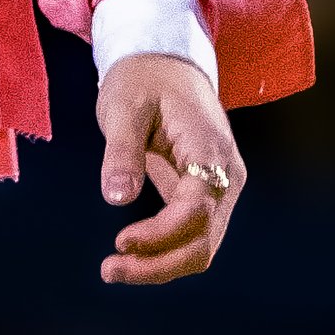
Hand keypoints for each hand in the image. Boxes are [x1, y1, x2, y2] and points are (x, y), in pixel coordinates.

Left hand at [96, 51, 242, 287]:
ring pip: (201, 247)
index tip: (119, 241)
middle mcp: (226, 177)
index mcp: (211, 152)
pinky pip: (191, 237)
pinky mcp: (203, 197)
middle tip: (108, 270)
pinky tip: (130, 255)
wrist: (167, 64)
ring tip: (113, 269)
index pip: (195, 211)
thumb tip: (117, 198)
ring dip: (160, 266)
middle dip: (158, 265)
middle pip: (203, 241)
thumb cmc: (144, 79)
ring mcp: (219, 189)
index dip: (159, 235)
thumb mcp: (124, 107)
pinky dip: (164, 253)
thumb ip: (122, 151)